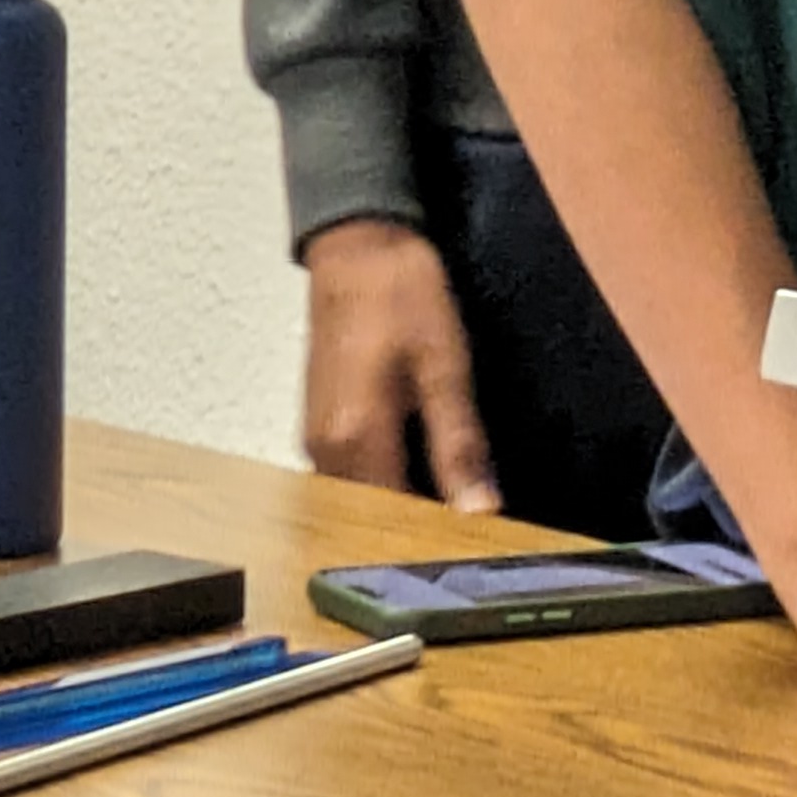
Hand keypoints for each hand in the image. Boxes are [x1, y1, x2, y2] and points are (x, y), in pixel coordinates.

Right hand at [299, 218, 500, 513]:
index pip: (396, 521)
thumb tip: (478, 510)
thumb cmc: (401, 296)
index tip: (479, 549)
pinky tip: (423, 478)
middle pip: (375, 516)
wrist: (357, 247)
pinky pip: (354, 473)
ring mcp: (316, 438)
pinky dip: (386, 481)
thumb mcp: (445, 367)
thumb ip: (458, 444)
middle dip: (421, 530)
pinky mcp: (320, 424)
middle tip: (474, 535)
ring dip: (403, 507)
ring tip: (455, 513)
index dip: (439, 538)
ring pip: (363, 497)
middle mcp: (325, 450)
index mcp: (356, 439)